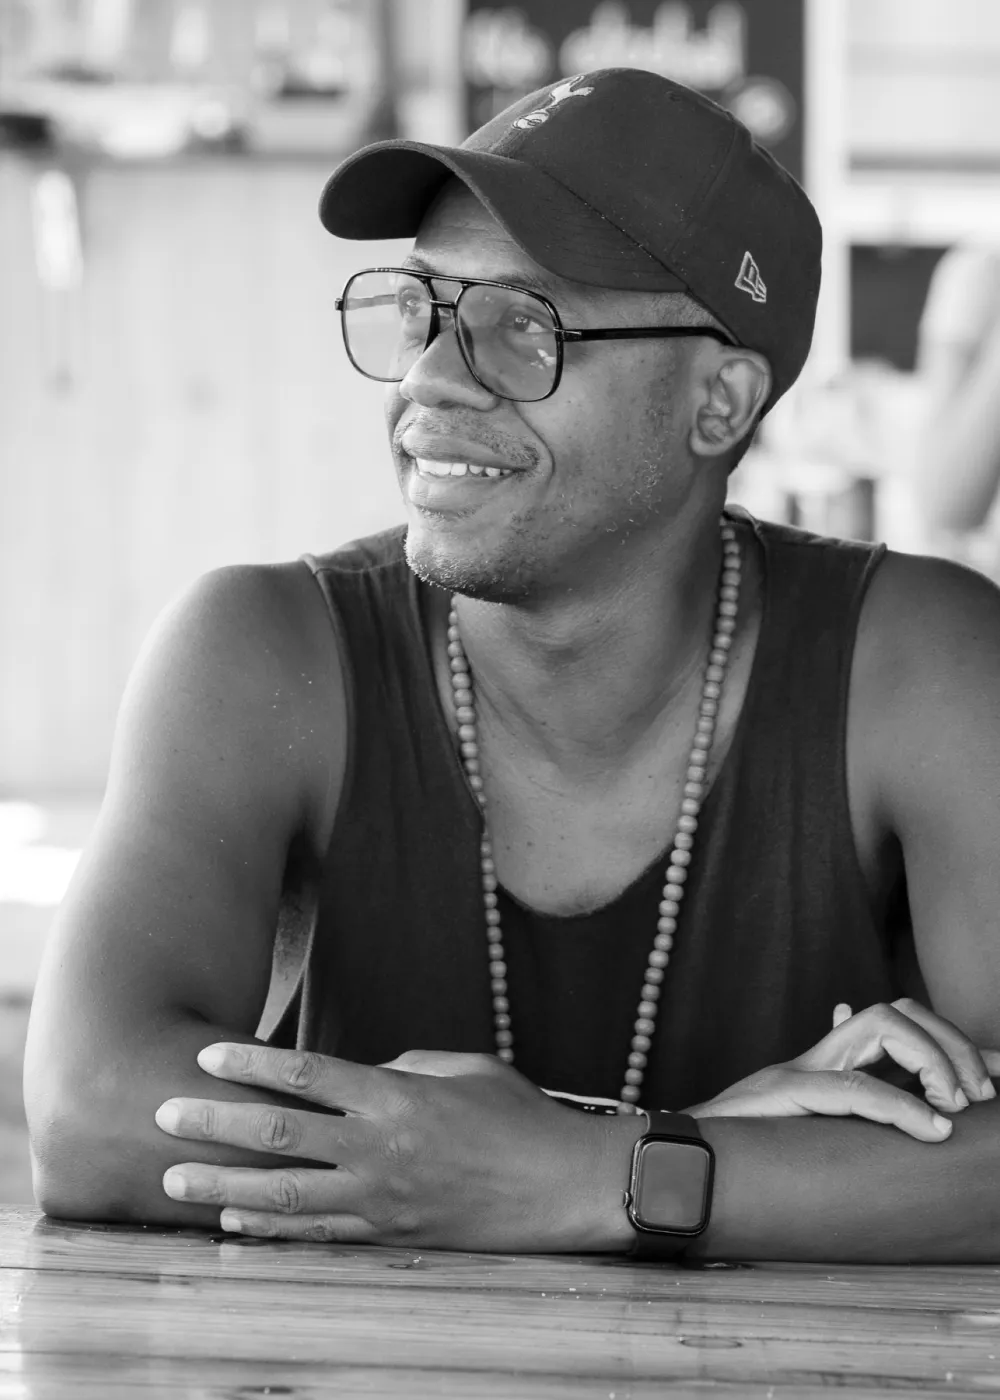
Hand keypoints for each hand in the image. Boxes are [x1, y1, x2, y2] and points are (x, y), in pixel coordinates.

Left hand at [154, 1045, 634, 1248]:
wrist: (563, 1185)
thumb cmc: (518, 1115)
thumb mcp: (461, 1069)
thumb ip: (400, 1070)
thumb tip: (358, 1077)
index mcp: (395, 1096)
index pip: (306, 1074)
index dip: (249, 1063)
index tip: (206, 1054)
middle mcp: (379, 1148)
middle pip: (278, 1134)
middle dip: (214, 1124)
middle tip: (165, 1115)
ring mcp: (382, 1199)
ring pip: (285, 1194)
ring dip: (223, 1186)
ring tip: (173, 1183)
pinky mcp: (391, 1238)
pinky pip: (319, 1235)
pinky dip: (271, 1229)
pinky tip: (234, 1221)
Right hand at [690, 998, 999, 1142]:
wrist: (675, 1164)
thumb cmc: (742, 1161)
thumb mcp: (808, 1143)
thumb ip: (845, 1121)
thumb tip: (901, 1125)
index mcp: (827, 1064)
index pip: (899, 1021)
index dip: (952, 1042)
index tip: (990, 1078)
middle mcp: (817, 1056)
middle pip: (897, 1010)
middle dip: (951, 1044)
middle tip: (976, 1096)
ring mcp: (799, 1070)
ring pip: (880, 1025)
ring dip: (933, 1060)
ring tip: (956, 1106)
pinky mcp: (783, 1093)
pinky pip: (851, 1087)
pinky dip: (900, 1104)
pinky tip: (930, 1128)